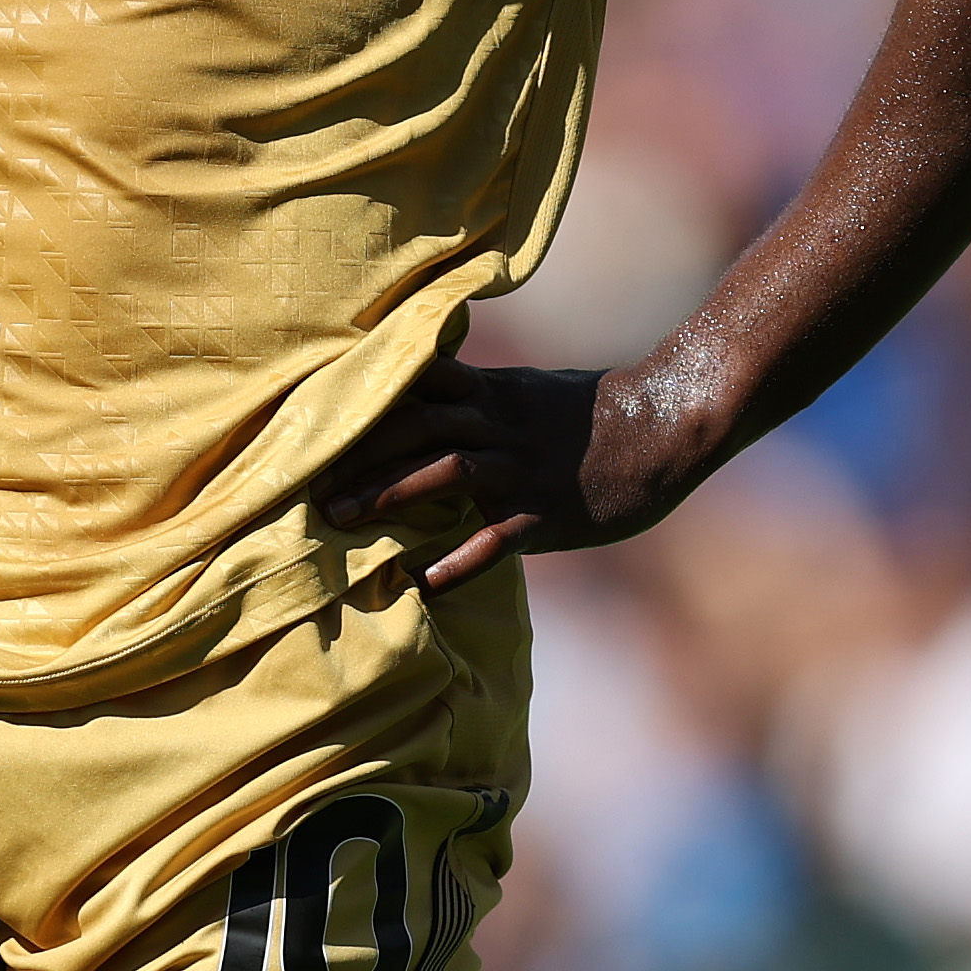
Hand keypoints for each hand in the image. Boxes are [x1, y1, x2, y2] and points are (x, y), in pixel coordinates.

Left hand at [312, 356, 698, 593]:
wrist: (664, 423)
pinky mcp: (548, 508)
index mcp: (488, 392)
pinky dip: (458, 559)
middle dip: (358, 455)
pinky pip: (496, 536)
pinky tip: (423, 583)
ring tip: (342, 520)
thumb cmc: (589, 412)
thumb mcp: (525, 391)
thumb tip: (426, 406)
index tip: (310, 421)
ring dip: (390, 494)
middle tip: (307, 485)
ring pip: (445, 471)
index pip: (412, 387)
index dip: (361, 403)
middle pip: (414, 427)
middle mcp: (497, 422)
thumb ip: (475, 399)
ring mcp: (521, 465)